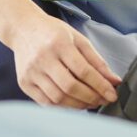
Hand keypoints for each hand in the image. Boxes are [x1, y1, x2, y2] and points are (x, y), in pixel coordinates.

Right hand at [6, 9, 121, 108]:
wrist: (23, 29)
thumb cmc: (53, 32)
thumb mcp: (78, 39)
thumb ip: (97, 60)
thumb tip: (113, 80)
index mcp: (60, 44)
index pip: (83, 70)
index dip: (100, 85)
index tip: (112, 95)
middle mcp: (43, 59)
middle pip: (70, 87)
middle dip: (91, 97)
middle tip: (103, 100)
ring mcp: (31, 72)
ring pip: (58, 98)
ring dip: (78, 105)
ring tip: (90, 103)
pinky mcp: (24, 83)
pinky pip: (45, 102)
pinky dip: (62, 107)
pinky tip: (73, 103)